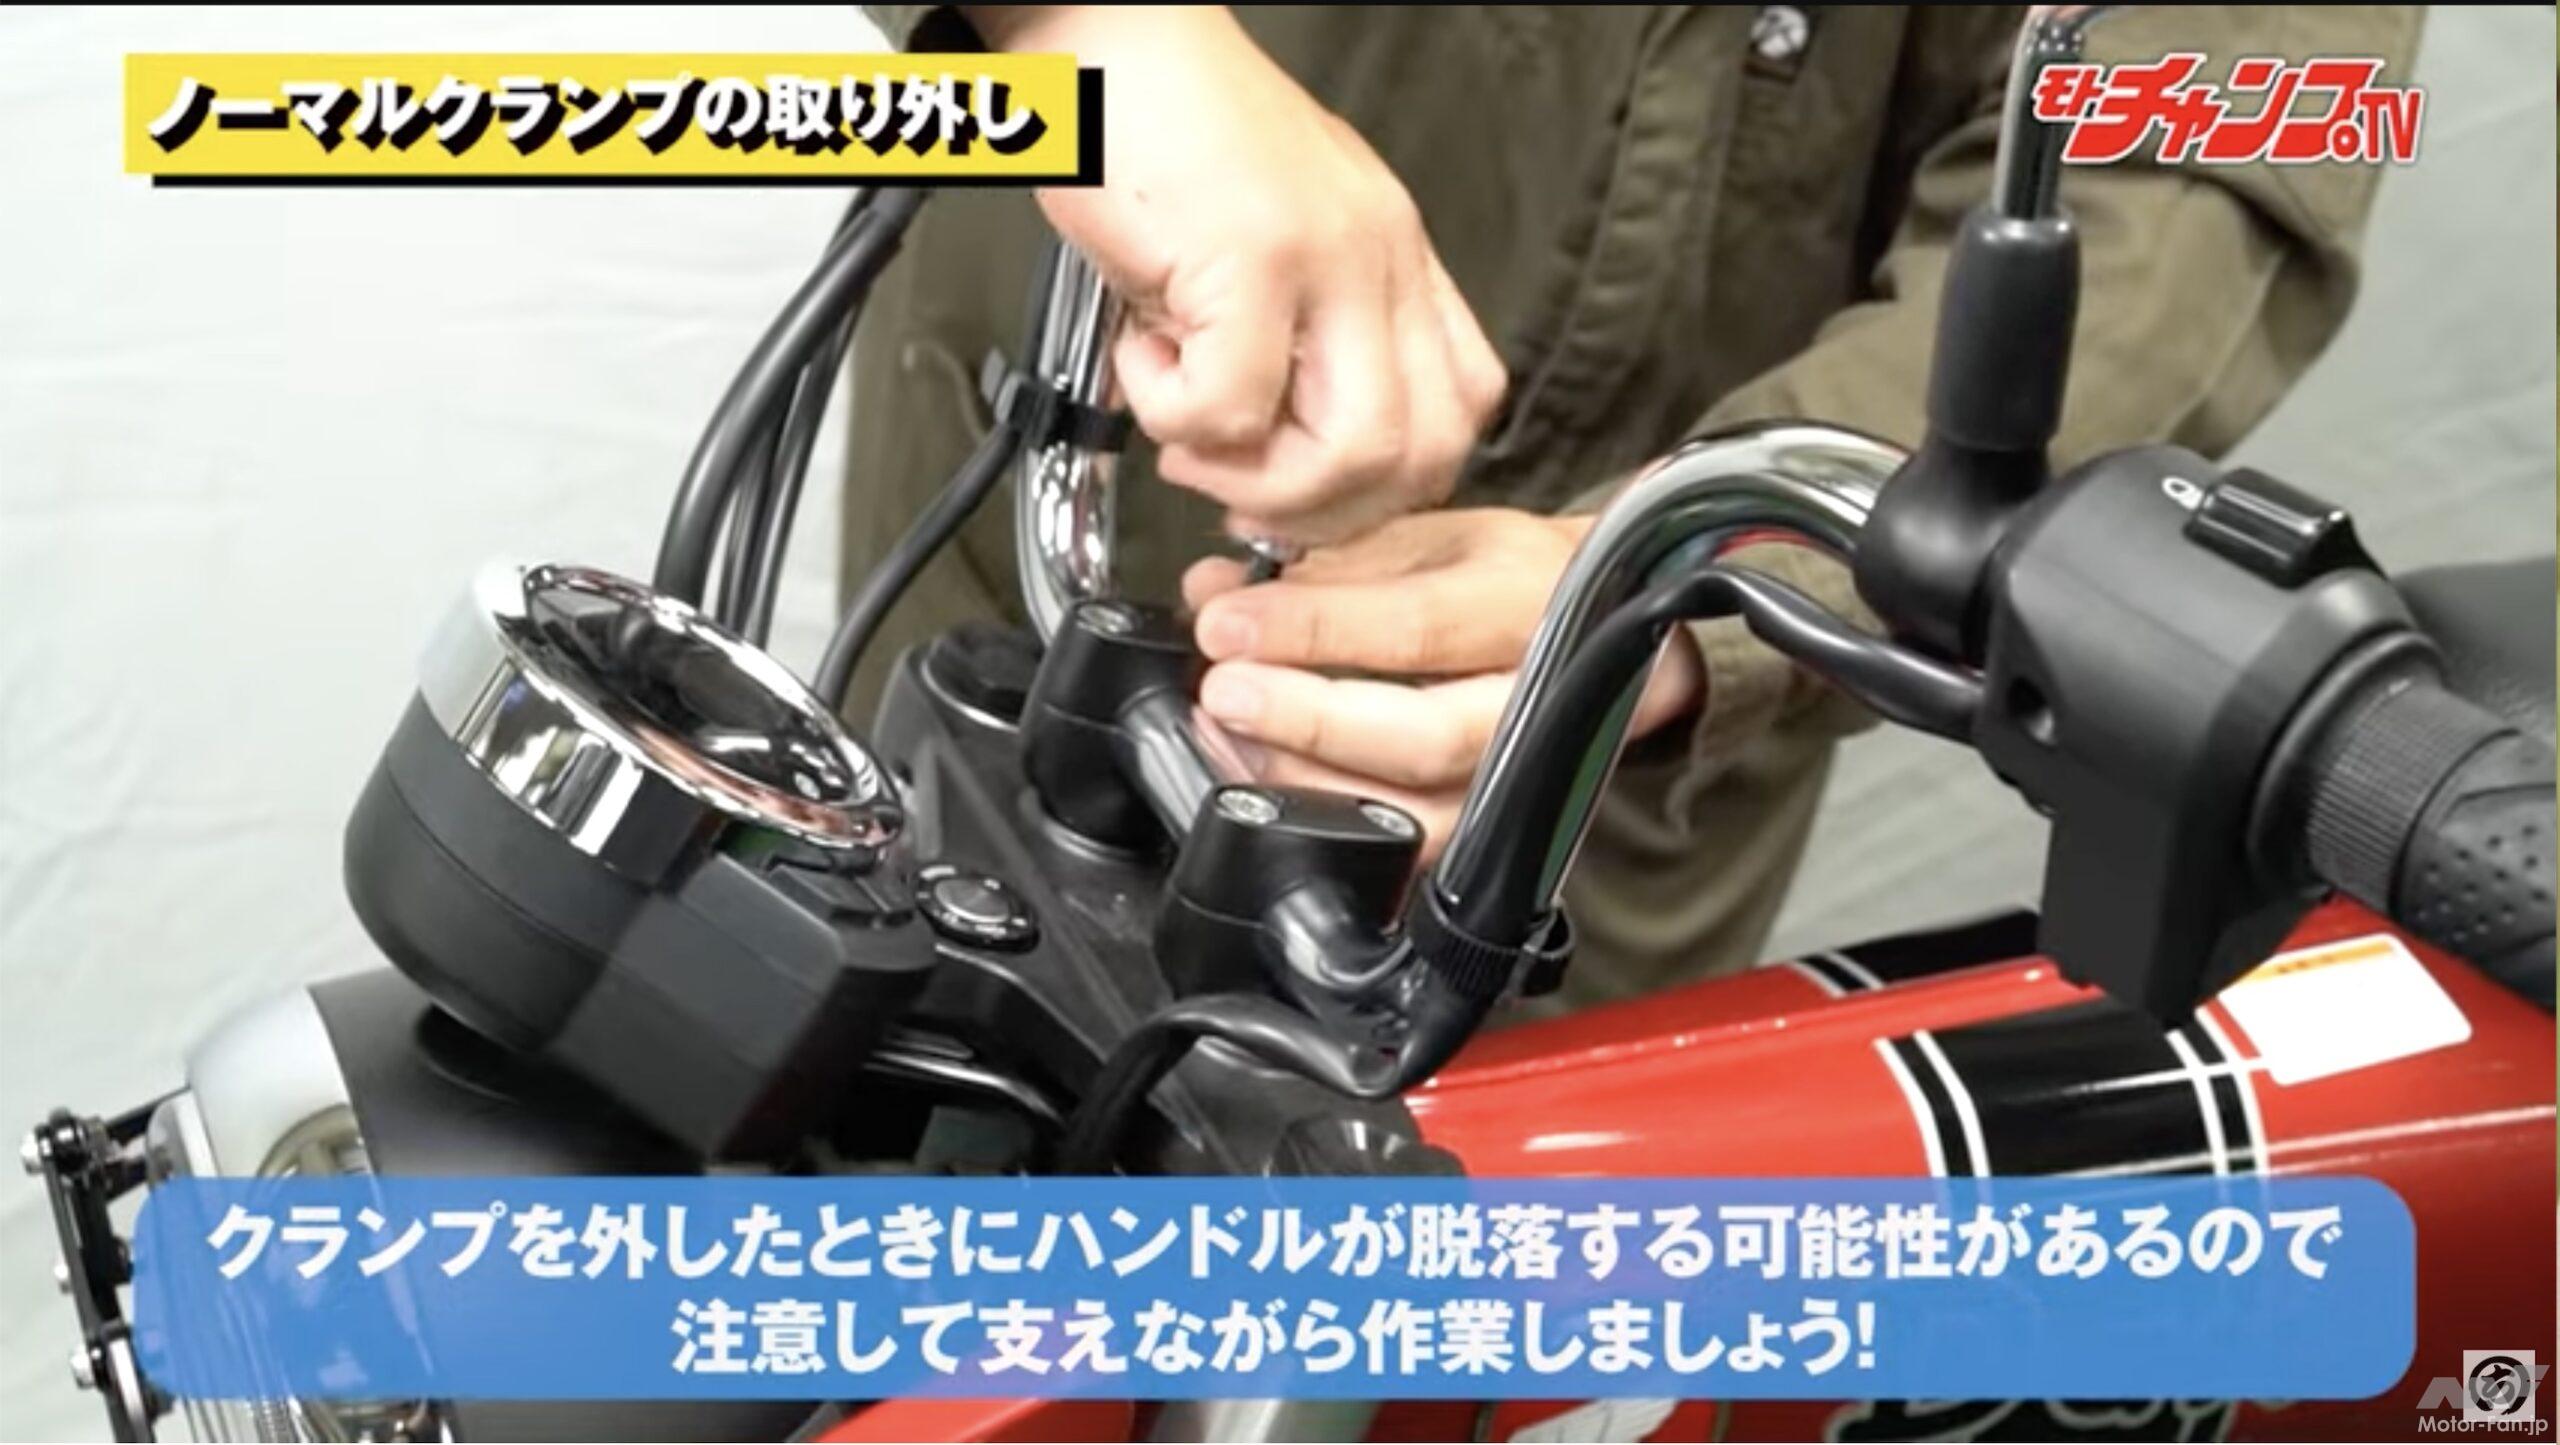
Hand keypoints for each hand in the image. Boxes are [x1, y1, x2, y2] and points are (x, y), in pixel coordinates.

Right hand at [968, 5, 1505, 542]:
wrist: (1106, 36)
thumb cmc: (1164, 132)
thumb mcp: (1266, 242)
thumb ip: (1293, 340)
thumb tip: (1269, 460)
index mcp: (1393, 259)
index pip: (1460, 412)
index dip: (1383, 483)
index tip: (1300, 488)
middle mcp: (1379, 260)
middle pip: (1421, 456)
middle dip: (1317, 508)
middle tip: (1234, 478)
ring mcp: (1328, 260)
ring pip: (1352, 453)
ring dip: (1252, 476)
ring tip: (1186, 425)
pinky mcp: (1254, 260)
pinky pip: (1232, 409)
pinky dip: (1172, 411)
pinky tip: (1144, 358)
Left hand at [1181, 509, 1704, 859]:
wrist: (1623, 628)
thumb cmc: (1516, 577)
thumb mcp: (1434, 539)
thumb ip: (1324, 567)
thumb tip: (1211, 589)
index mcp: (1531, 600)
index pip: (1416, 627)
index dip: (1312, 629)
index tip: (1224, 622)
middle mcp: (1545, 697)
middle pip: (1425, 735)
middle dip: (1308, 718)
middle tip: (1225, 691)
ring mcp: (1532, 778)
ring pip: (1422, 813)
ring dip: (1310, 783)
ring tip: (1234, 741)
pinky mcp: (1506, 833)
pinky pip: (1420, 856)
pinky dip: (1342, 831)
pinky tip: (1279, 792)